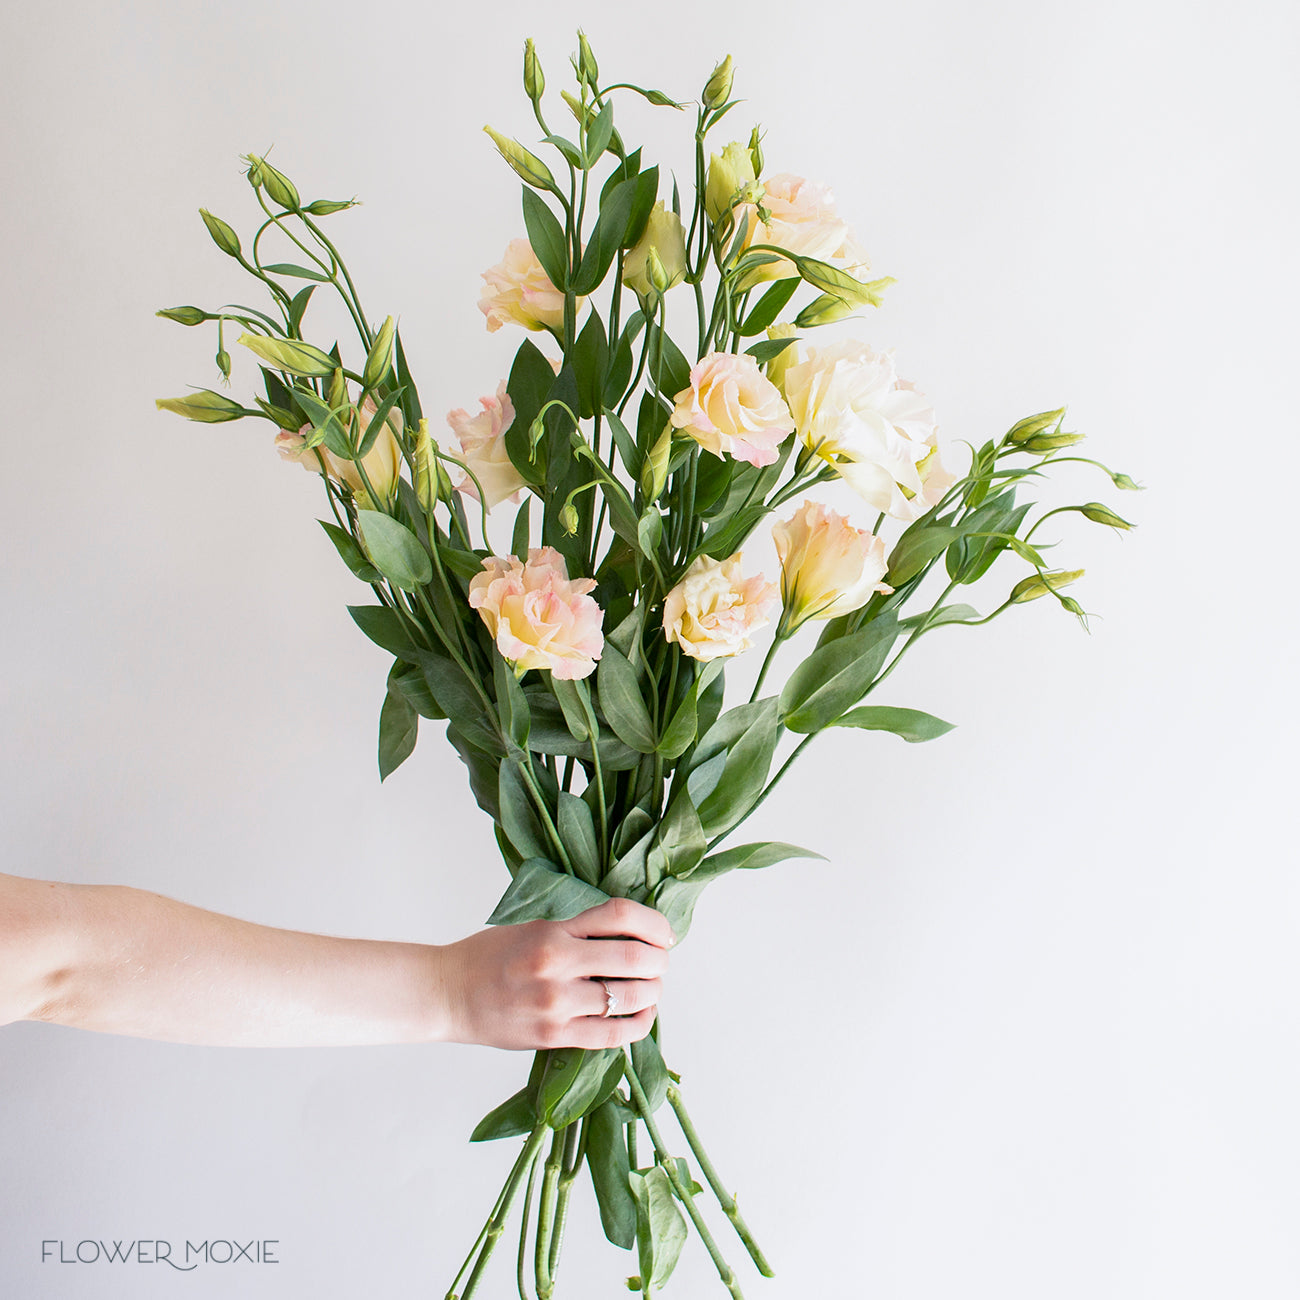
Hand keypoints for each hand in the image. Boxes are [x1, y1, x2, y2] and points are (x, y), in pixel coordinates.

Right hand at [435, 898, 674, 1050]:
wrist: (447, 993)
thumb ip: (577, 930)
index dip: (654, 923)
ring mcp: (556, 1003)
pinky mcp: (554, 1036)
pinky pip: (612, 1035)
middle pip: (634, 959)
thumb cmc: (490, 957)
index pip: (620, 915)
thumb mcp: (533, 927)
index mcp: (553, 930)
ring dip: (652, 993)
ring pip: (629, 998)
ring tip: (652, 990)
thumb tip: (630, 936)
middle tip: (662, 963)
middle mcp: (557, 963)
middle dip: (659, 962)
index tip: (665, 933)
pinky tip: (642, 1017)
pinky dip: (637, 1025)